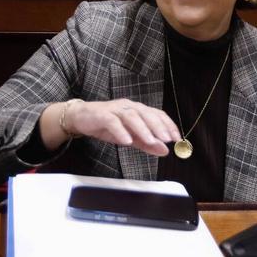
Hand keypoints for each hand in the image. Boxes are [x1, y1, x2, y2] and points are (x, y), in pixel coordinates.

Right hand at [52, 99, 180, 156]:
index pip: (157, 114)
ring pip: (131, 116)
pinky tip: (126, 141)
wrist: (80, 118)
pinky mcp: (101, 115)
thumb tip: (165, 150)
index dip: (168, 124)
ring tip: (150, 141)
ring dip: (142, 129)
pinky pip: (112, 122)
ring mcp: (115, 109)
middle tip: (166, 139)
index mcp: (137, 110)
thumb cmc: (106, 125)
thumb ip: (146, 143)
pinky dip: (120, 131)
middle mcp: (128, 106)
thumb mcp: (129, 137)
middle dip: (157, 126)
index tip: (176, 138)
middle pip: (146, 113)